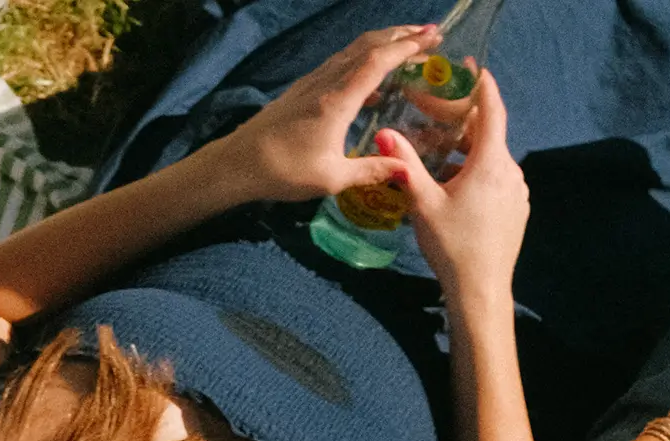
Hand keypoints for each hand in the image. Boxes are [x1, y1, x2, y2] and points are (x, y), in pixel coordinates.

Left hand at [212, 25, 436, 203]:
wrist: (237, 164)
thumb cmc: (283, 172)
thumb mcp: (331, 178)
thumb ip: (371, 170)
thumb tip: (405, 170)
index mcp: (337, 100)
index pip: (378, 61)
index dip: (407, 47)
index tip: (432, 39)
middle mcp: (326, 83)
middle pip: (367, 46)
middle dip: (400, 36)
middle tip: (430, 33)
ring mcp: (312, 83)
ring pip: (352, 52)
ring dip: (382, 44)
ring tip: (408, 46)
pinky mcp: (302, 90)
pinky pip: (339, 65)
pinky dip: (362, 61)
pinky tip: (373, 82)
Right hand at [375, 68, 527, 293]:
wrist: (481, 291)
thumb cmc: (452, 245)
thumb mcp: (423, 202)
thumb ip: (405, 164)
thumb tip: (384, 132)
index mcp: (490, 163)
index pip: (492, 110)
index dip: (483, 86)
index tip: (473, 68)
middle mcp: (510, 171)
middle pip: (489, 134)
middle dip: (464, 121)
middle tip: (439, 110)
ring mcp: (516, 192)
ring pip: (490, 158)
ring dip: (466, 150)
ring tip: (438, 151)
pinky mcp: (516, 209)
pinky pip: (495, 179)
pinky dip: (475, 171)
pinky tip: (452, 184)